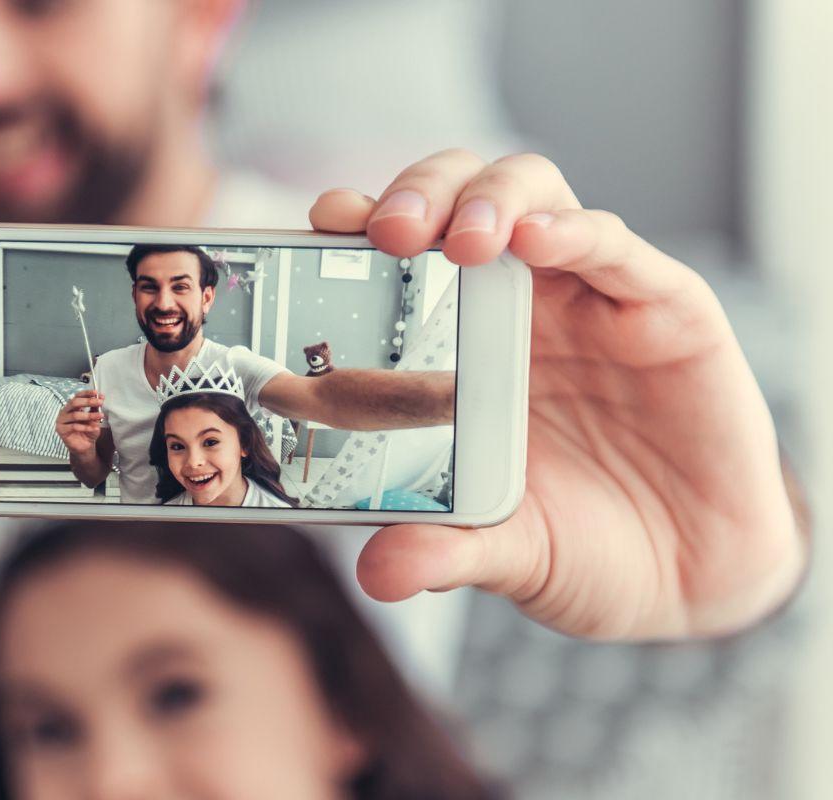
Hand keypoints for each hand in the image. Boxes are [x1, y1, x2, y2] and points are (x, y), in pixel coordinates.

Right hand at [56, 390, 104, 454]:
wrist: (85, 446)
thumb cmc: (88, 430)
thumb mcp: (94, 418)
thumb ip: (95, 408)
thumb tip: (101, 397)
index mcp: (71, 407)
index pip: (77, 396)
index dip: (86, 393)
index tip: (96, 393)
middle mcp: (65, 412)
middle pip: (74, 403)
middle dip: (88, 401)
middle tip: (100, 402)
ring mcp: (61, 421)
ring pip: (75, 415)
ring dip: (89, 415)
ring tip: (100, 416)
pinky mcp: (61, 430)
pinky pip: (74, 427)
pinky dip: (86, 427)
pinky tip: (94, 428)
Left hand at [311, 149, 806, 639]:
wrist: (695, 578)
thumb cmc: (591, 545)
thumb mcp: (507, 552)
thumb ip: (445, 550)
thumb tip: (377, 572)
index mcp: (468, 347)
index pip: (408, 259)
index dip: (362, 229)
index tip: (322, 227)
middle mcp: (523, 306)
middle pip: (463, 200)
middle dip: (419, 195)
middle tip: (385, 231)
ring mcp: (592, 300)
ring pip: (535, 196)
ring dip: (489, 200)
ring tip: (460, 240)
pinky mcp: (667, 310)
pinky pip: (618, 251)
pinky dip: (576, 232)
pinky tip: (537, 240)